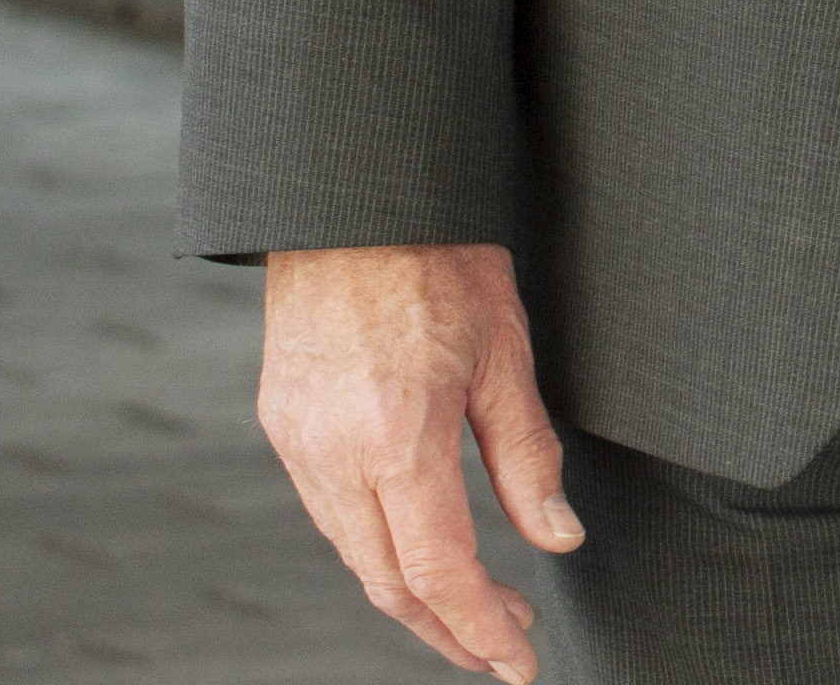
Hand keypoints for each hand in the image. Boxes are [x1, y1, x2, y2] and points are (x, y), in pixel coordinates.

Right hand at [257, 244, 583, 680]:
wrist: (351, 199)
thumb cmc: (439, 256)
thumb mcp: (508, 350)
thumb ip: (527, 456)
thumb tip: (557, 538)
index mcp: (397, 437)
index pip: (438, 570)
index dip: (480, 627)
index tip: (518, 660)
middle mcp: (334, 453)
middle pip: (388, 580)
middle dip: (448, 628)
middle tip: (505, 647)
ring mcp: (298, 443)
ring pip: (353, 553)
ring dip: (412, 594)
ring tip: (475, 608)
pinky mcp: (282, 426)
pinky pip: (330, 513)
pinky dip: (376, 548)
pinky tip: (419, 549)